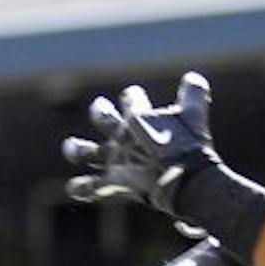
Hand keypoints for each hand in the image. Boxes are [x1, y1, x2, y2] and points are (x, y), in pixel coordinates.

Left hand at [64, 71, 225, 216]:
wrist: (182, 180)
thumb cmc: (189, 147)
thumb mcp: (194, 116)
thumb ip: (193, 94)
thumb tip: (193, 77)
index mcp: (137, 116)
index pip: (131, 99)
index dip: (132, 97)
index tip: (132, 95)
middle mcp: (119, 136)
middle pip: (104, 119)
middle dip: (100, 112)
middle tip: (99, 107)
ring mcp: (113, 160)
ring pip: (86, 152)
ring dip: (76, 149)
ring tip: (70, 146)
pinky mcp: (111, 183)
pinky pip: (90, 187)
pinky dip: (80, 188)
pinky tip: (72, 188)